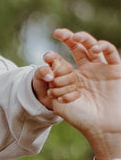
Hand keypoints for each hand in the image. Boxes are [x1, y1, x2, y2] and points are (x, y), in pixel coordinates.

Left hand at [45, 29, 120, 153]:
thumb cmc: (80, 117)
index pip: (61, 61)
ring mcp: (101, 69)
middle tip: (58, 32)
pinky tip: (94, 48)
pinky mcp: (115, 70)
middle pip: (77, 48)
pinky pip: (111, 53)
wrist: (101, 127)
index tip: (46, 57)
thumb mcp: (59, 100)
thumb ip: (53, 83)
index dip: (53, 57)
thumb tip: (48, 64)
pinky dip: (103, 46)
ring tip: (75, 38)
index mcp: (71, 78)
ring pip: (93, 47)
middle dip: (67, 38)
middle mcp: (86, 71)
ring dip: (84, 38)